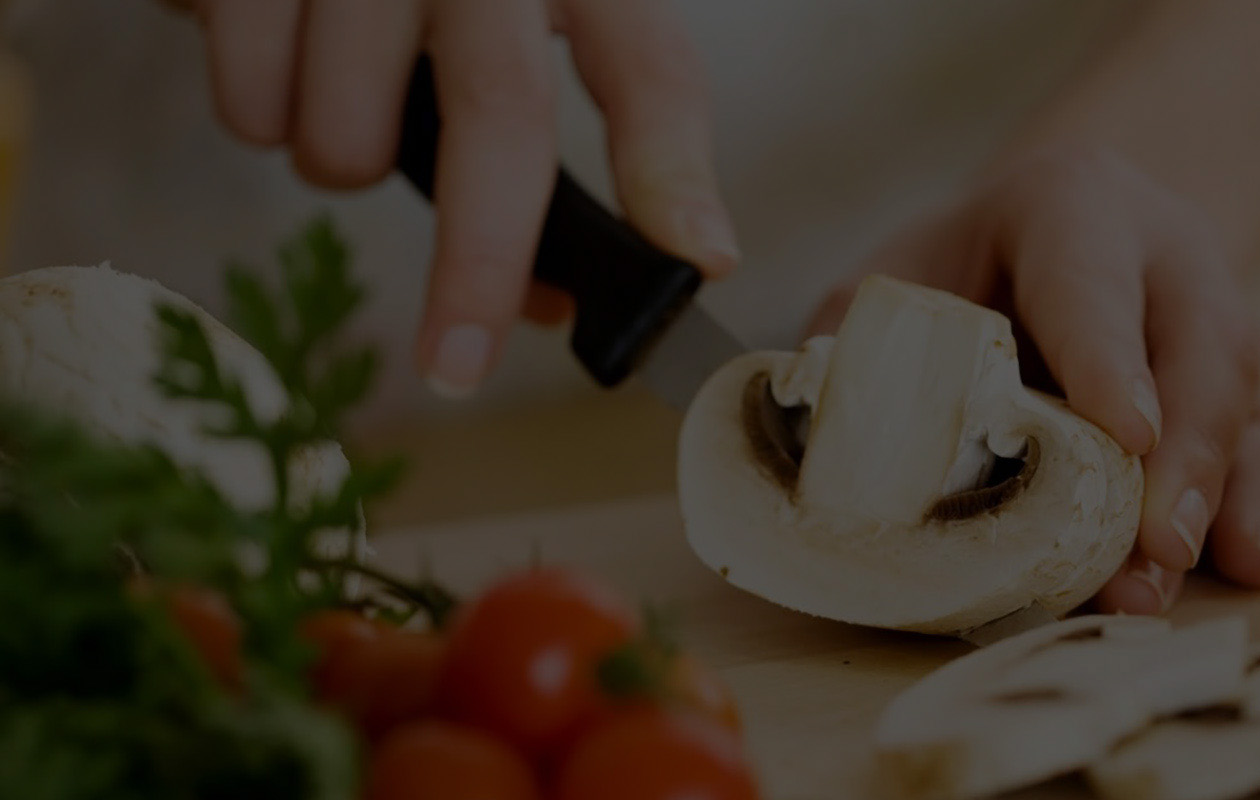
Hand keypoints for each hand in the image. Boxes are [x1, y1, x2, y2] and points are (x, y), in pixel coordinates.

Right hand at [170, 0, 738, 396]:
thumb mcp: (505, 35)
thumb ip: (534, 153)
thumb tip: (547, 305)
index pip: (651, 68)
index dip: (674, 170)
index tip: (701, 261)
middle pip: (503, 114)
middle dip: (481, 261)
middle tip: (459, 363)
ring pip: (353, 133)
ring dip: (343, 167)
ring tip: (343, 109)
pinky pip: (252, 103)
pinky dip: (259, 119)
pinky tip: (276, 58)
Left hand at [805, 148, 1259, 614]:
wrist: (1061, 231)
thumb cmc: (970, 263)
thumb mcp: (904, 272)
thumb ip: (864, 341)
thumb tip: (819, 430)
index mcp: (1074, 206)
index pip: (1093, 282)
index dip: (1108, 359)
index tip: (1126, 434)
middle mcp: (1165, 255)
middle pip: (1195, 348)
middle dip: (1180, 454)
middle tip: (1155, 545)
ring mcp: (1214, 316)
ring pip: (1237, 399)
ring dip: (1212, 497)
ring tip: (1171, 579)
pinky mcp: (1240, 382)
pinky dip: (1255, 508)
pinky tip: (1248, 565)